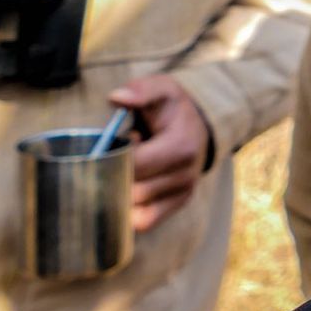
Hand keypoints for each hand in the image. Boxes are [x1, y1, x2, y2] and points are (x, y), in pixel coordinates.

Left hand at [110, 74, 212, 231]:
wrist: (197, 125)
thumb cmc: (172, 108)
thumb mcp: (162, 89)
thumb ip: (141, 90)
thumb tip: (117, 98)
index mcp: (181, 146)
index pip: (135, 164)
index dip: (114, 157)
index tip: (114, 143)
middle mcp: (185, 174)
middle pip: (133, 189)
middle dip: (113, 175)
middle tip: (112, 157)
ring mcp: (183, 192)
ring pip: (135, 207)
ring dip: (120, 189)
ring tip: (125, 168)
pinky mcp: (178, 204)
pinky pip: (144, 221)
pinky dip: (128, 211)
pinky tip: (126, 189)